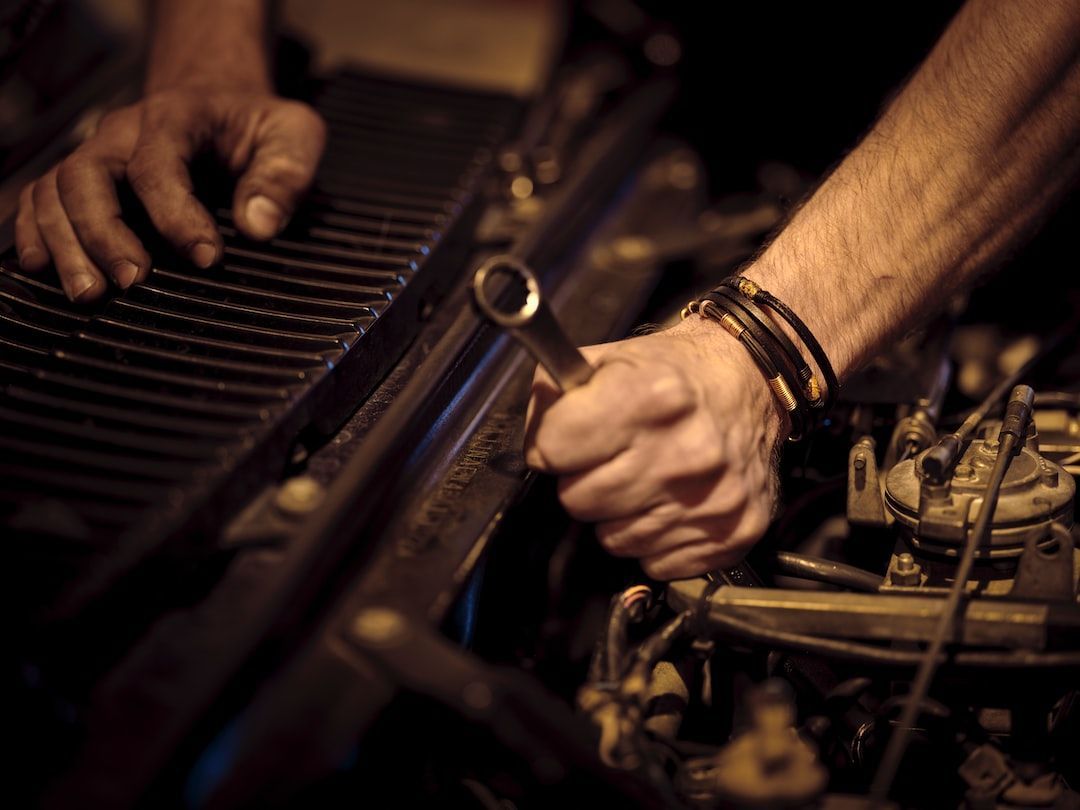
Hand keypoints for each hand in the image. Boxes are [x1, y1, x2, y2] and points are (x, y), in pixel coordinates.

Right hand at [15, 89, 325, 301]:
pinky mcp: (85, 179)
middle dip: (104, 233)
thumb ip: (284, 177)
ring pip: (55, 190)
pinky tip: (42, 268)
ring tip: (89, 293)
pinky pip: (40, 198)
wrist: (220, 101)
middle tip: (131, 282)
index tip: (207, 259)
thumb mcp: (294, 135)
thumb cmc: (257, 126)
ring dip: (65, 244)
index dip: (177, 214)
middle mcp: (124, 132)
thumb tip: (258, 226)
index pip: (160, 163)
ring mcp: (98, 154)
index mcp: (177, 115)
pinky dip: (34, 231)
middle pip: (88, 175)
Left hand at [524, 317, 783, 579]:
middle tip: (612, 458)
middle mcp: (686, 452)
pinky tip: (671, 503)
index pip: (552, 449)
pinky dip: (656, 539)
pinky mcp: (734, 533)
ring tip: (645, 478)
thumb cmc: (675, 374)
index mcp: (651, 398)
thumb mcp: (610, 358)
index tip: (571, 437)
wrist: (752, 382)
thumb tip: (535, 446)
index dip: (553, 443)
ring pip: (613, 540)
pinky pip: (656, 562)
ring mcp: (713, 499)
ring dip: (619, 514)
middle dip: (584, 481)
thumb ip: (555, 394)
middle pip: (578, 501)